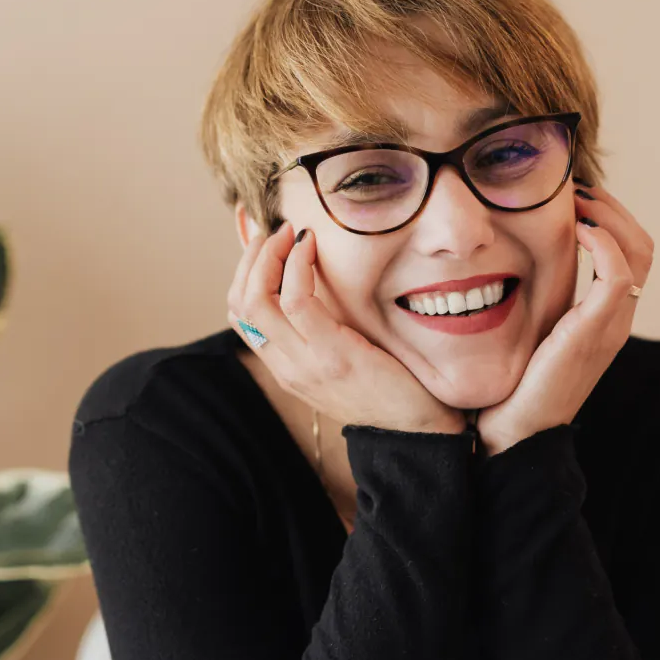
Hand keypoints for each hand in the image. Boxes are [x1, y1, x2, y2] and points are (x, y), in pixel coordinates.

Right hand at [227, 220, 465, 435]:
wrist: (420, 429)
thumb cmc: (390, 387)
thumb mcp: (344, 358)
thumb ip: (323, 330)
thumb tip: (317, 283)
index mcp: (286, 368)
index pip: (240, 315)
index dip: (242, 271)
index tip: (263, 242)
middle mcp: (286, 367)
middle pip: (239, 304)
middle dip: (250, 258)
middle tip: (274, 231)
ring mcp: (305, 363)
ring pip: (257, 300)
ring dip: (268, 255)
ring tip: (289, 233)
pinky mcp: (332, 355)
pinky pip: (297, 301)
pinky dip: (298, 265)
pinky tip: (310, 247)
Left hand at [475, 181, 655, 456]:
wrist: (511, 436)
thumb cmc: (508, 387)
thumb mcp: (523, 333)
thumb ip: (528, 302)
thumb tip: (497, 263)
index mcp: (602, 318)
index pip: (630, 251)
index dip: (608, 215)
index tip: (571, 194)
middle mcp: (615, 320)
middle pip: (642, 244)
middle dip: (612, 206)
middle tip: (574, 186)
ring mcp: (610, 327)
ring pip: (638, 251)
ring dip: (609, 214)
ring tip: (575, 198)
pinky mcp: (595, 333)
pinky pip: (619, 275)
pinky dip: (604, 242)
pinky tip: (575, 228)